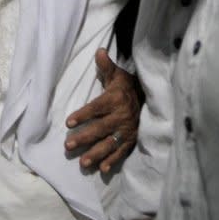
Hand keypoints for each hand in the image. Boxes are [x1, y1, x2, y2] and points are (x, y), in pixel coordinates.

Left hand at [65, 48, 142, 172]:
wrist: (150, 98)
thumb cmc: (127, 86)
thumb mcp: (118, 74)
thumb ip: (106, 66)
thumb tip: (99, 50)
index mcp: (115, 99)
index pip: (96, 107)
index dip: (83, 115)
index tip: (68, 122)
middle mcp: (121, 116)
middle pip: (100, 128)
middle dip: (84, 137)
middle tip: (68, 146)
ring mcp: (127, 130)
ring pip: (110, 143)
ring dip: (96, 153)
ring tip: (83, 162)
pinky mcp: (132, 139)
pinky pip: (122, 151)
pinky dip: (113, 160)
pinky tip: (103, 169)